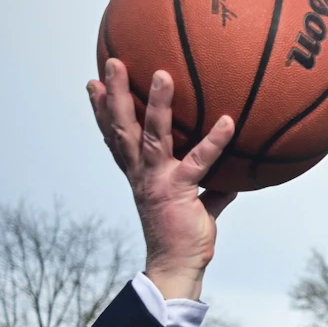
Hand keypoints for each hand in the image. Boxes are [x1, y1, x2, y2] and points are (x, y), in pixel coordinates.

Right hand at [87, 58, 236, 300]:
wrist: (178, 266)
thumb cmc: (183, 235)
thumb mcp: (196, 204)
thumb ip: (212, 187)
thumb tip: (234, 178)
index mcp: (139, 173)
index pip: (115, 136)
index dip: (102, 110)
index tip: (93, 82)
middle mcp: (142, 173)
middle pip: (122, 126)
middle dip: (114, 93)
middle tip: (112, 61)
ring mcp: (158, 180)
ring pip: (152, 135)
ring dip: (155, 104)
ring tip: (162, 74)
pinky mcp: (179, 190)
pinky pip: (198, 161)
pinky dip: (214, 141)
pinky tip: (228, 121)